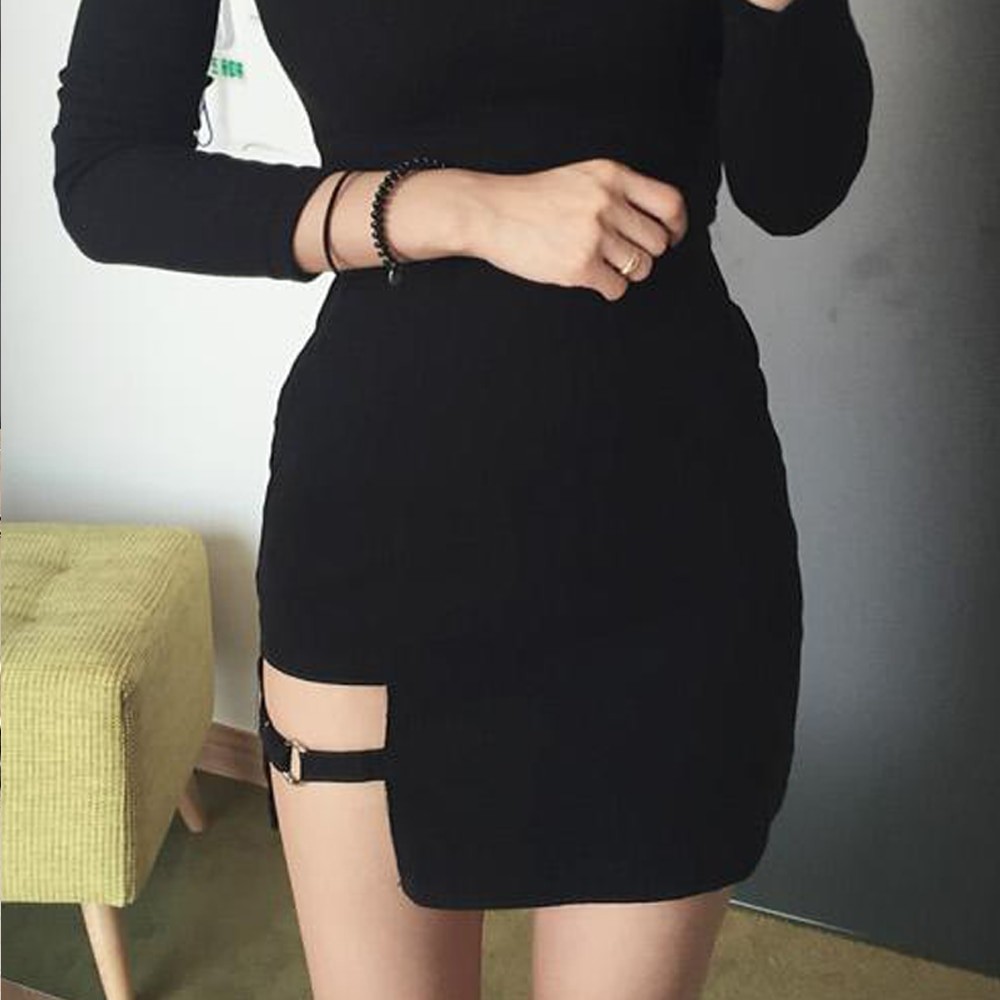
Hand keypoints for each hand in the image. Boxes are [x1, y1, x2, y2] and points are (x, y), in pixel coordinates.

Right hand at [463, 158, 687, 301]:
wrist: (489, 211)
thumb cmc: (530, 199)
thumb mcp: (581, 177)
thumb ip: (617, 192)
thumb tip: (655, 223)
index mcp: (612, 176)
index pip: (669, 203)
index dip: (677, 227)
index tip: (672, 237)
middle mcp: (607, 203)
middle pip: (657, 242)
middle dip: (644, 253)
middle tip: (624, 254)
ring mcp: (594, 235)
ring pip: (640, 267)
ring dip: (626, 272)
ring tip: (604, 265)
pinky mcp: (579, 266)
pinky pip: (616, 288)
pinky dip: (608, 289)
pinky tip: (592, 278)